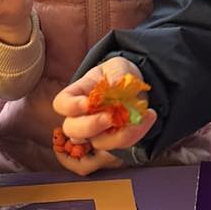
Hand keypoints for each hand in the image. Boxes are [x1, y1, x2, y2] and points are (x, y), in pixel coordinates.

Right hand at [51, 56, 158, 174]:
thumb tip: (116, 85)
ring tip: (140, 116)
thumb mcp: (118, 66)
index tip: (87, 103)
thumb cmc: (119, 74)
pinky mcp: (115, 139)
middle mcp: (82, 116)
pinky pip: (122, 143)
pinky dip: (137, 132)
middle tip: (110, 117)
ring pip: (98, 142)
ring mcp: (97, 131)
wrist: (134, 88)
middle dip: (90, 126)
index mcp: (77, 94)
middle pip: (72, 130)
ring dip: (119, 134)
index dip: (70, 107)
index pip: (61, 104)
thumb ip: (116, 73)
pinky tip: (149, 116)